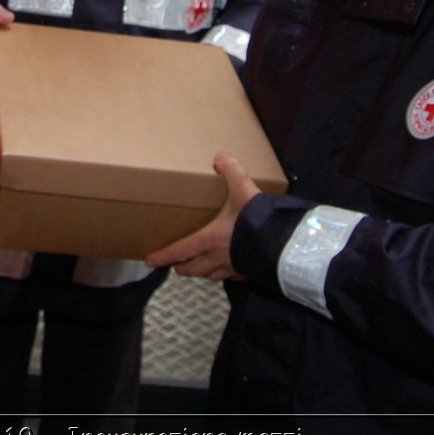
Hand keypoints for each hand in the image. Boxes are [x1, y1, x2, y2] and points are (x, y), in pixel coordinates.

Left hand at [145, 153, 260, 280]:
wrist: (284, 242)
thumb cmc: (256, 219)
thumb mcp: (242, 188)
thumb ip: (230, 170)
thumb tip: (219, 157)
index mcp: (208, 239)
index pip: (179, 250)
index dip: (163, 256)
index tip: (150, 261)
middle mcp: (216, 258)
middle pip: (192, 269)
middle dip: (182, 267)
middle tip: (176, 263)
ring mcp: (232, 268)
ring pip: (209, 276)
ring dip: (201, 272)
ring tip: (198, 266)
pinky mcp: (247, 273)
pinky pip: (229, 277)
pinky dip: (223, 273)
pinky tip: (227, 266)